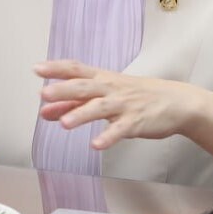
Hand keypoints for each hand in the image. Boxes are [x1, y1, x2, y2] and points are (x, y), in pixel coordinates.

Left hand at [34, 60, 198, 149]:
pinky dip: (108, 137)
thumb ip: (74, 103)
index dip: (56, 68)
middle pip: (84, 86)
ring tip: (64, 124)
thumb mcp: (105, 95)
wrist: (176, 102)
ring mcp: (124, 104)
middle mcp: (111, 88)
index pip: (76, 69)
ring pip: (100, 107)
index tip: (37, 69)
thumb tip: (44, 110)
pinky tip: (96, 145)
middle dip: (64, 90)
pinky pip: (120, 130)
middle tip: (44, 95)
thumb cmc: (137, 96)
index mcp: (102, 78)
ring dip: (81, 114)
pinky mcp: (136, 122)